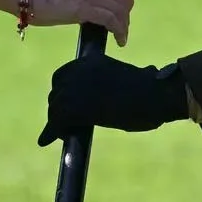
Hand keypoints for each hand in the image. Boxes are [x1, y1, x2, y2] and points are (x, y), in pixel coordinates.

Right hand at [24, 0, 134, 46]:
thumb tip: (100, 8)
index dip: (128, 1)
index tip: (124, 15)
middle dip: (126, 17)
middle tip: (122, 30)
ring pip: (120, 10)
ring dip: (124, 27)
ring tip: (121, 38)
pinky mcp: (83, 7)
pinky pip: (111, 20)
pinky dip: (119, 31)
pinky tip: (118, 40)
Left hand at [37, 55, 187, 146]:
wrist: (154, 94)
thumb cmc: (152, 88)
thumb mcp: (125, 77)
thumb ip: (114, 80)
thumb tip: (137, 77)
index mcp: (91, 61)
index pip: (63, 76)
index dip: (63, 92)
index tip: (68, 104)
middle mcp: (78, 71)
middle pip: (56, 92)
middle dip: (59, 107)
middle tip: (66, 123)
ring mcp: (74, 89)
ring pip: (55, 108)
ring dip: (57, 121)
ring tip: (65, 134)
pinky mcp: (73, 108)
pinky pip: (55, 122)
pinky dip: (51, 133)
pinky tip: (47, 141)